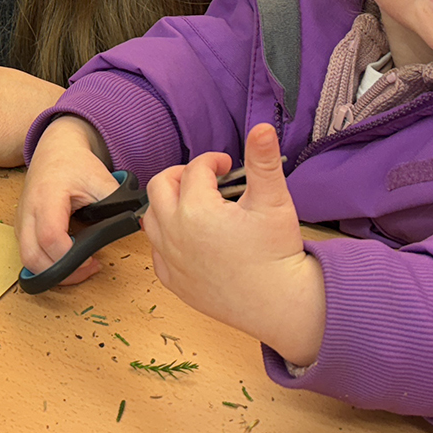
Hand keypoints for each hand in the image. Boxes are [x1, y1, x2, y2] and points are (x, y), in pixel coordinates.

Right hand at [16, 116, 121, 285]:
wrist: (56, 150)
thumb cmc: (75, 164)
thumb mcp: (101, 180)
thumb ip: (119, 202)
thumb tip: (143, 223)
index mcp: (47, 196)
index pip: (50, 237)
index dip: (70, 257)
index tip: (92, 259)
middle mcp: (28, 210)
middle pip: (32, 256)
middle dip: (60, 273)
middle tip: (87, 269)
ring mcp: (21, 220)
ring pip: (27, 260)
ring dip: (52, 271)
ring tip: (80, 266)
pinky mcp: (22, 227)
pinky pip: (28, 254)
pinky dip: (46, 264)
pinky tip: (68, 259)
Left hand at [141, 123, 325, 366]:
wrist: (281, 304)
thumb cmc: (278, 252)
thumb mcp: (273, 201)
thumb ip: (263, 161)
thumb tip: (262, 128)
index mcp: (196, 209)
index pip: (194, 170)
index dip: (212, 161)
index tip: (227, 165)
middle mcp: (174, 233)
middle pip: (160, 187)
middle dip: (180, 175)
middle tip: (204, 178)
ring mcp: (170, 259)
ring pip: (151, 217)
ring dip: (167, 203)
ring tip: (194, 202)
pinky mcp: (173, 281)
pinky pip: (156, 249)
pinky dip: (166, 235)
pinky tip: (189, 235)